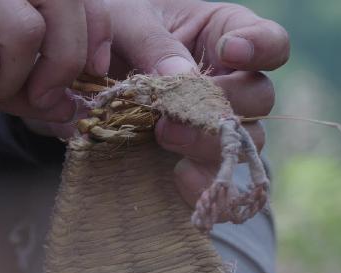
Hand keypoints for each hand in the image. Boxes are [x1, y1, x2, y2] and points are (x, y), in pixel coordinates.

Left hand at [30, 0, 288, 204]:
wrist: (69, 75)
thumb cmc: (108, 33)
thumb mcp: (125, 22)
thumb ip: (153, 42)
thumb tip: (180, 78)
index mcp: (224, 35)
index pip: (270, 44)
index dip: (261, 49)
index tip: (231, 52)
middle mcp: (230, 83)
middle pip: (259, 100)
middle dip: (222, 106)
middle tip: (173, 110)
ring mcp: (212, 125)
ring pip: (241, 143)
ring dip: (207, 143)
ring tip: (163, 136)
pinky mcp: (191, 160)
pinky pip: (216, 180)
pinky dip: (202, 183)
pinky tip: (178, 178)